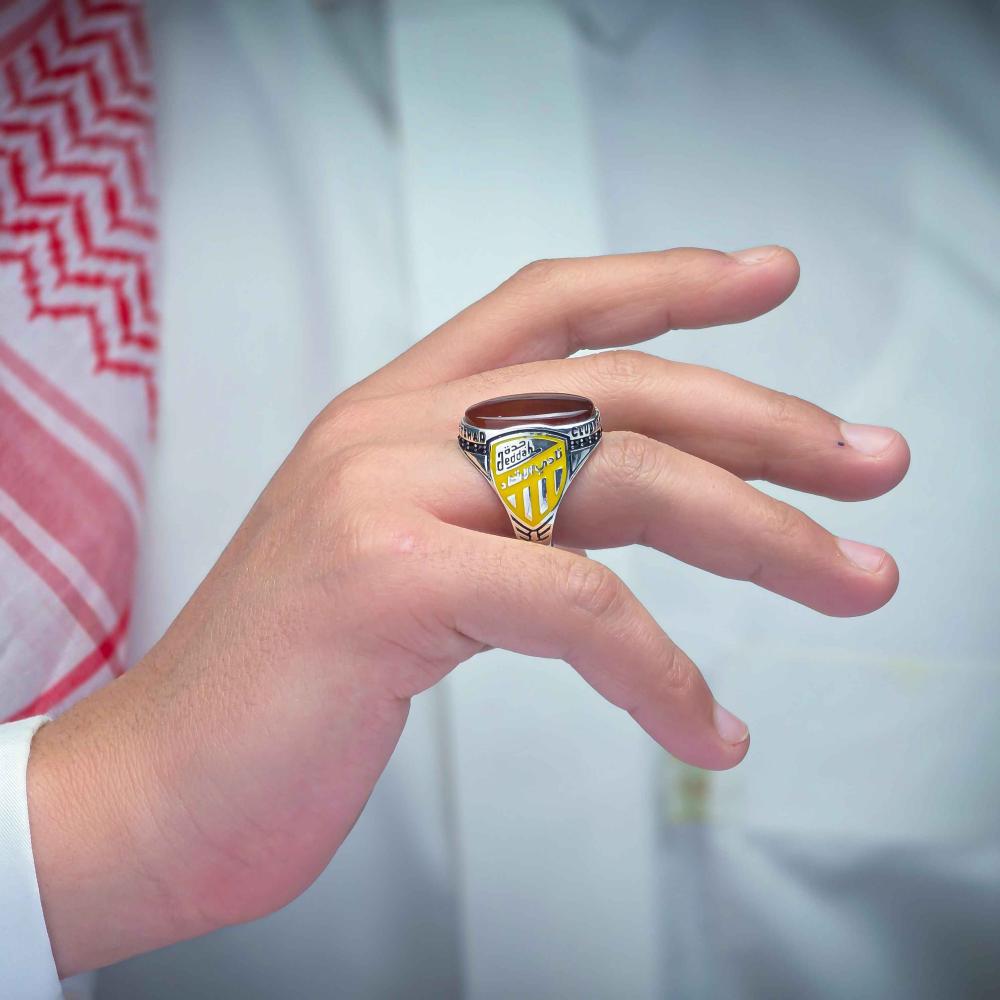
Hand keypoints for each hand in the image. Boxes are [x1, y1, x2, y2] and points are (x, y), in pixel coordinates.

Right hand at [27, 247, 908, 973]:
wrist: (157, 785)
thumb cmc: (292, 688)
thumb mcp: (412, 566)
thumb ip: (504, 514)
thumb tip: (634, 511)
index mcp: (393, 413)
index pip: (549, 309)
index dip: (666, 282)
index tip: (769, 277)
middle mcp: (389, 429)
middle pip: (620, 389)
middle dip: (767, 423)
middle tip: (874, 465)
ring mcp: (381, 494)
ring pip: (620, 480)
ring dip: (761, 534)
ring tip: (856, 581)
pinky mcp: (386, 583)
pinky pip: (577, 608)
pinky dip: (662, 675)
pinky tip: (710, 733)